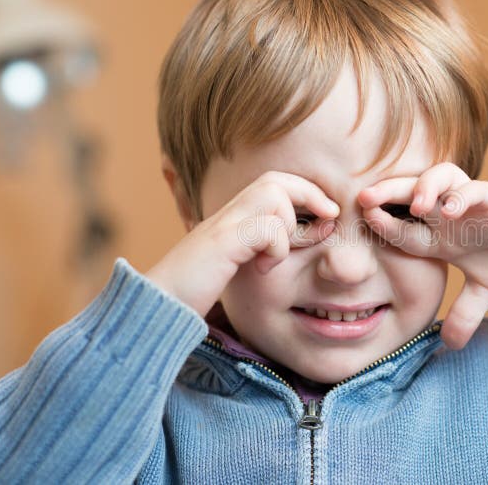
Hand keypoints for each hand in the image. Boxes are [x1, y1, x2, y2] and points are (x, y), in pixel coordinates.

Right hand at [145, 172, 339, 316]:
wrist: (158, 307)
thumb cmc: (196, 292)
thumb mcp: (236, 267)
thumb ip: (261, 250)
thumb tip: (303, 239)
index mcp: (233, 218)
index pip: (275, 184)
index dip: (306, 192)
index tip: (329, 213)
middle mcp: (227, 214)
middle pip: (275, 180)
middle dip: (309, 194)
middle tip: (330, 216)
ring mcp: (223, 226)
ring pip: (273, 196)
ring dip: (290, 225)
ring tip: (280, 254)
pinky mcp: (221, 244)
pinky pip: (266, 228)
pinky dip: (277, 248)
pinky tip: (264, 269)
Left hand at [357, 162, 487, 349]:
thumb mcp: (483, 290)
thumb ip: (464, 314)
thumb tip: (450, 346)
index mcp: (437, 234)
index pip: (402, 228)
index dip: (381, 226)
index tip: (358, 227)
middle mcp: (446, 213)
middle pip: (409, 194)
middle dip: (387, 193)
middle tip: (363, 198)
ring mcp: (467, 202)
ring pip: (439, 179)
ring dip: (424, 188)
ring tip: (416, 206)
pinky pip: (473, 189)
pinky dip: (462, 196)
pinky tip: (452, 210)